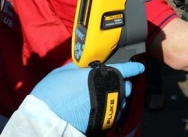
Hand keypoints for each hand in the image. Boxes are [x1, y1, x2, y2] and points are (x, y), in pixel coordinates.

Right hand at [30, 62, 144, 132]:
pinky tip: (102, 107)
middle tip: (114, 82)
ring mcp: (110, 108)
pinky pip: (115, 113)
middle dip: (123, 83)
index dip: (134, 67)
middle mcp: (112, 92)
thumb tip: (84, 64)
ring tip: (106, 95)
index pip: (126, 69)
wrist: (47, 120)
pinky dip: (112, 109)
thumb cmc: (53, 93)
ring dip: (118, 97)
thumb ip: (79, 67)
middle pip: (127, 86)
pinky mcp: (105, 122)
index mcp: (103, 75)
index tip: (139, 67)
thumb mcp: (64, 72)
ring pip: (123, 101)